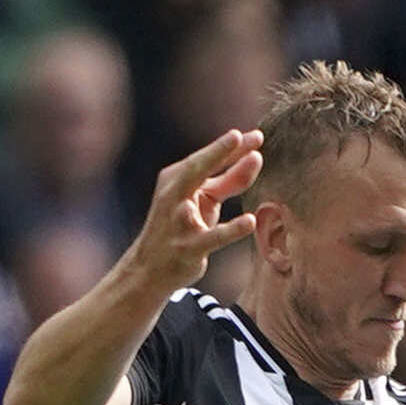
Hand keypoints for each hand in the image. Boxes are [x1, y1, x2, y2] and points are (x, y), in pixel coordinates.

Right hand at [127, 128, 264, 297]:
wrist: (149, 269)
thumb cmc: (182, 227)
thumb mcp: (205, 200)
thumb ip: (229, 180)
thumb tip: (255, 158)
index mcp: (176, 178)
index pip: (206, 159)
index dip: (230, 147)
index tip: (256, 136)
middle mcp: (173, 195)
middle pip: (195, 169)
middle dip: (216, 151)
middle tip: (237, 136)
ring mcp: (178, 222)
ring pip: (198, 200)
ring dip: (225, 183)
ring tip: (251, 165)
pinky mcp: (187, 249)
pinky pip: (211, 238)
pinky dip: (231, 230)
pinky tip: (250, 221)